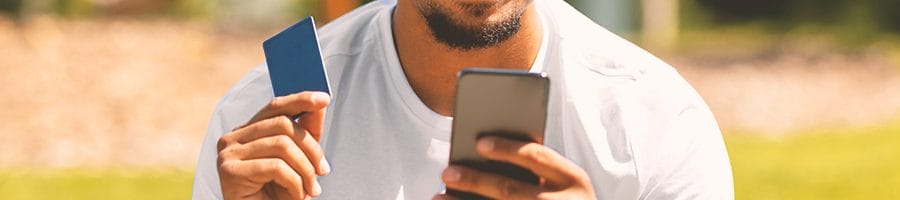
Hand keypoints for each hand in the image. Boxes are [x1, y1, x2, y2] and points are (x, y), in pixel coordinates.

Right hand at [217, 91, 330, 199]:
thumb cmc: (277, 193)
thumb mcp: (298, 160)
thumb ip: (307, 131)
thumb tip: (320, 103)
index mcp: (246, 132)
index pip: (274, 107)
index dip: (300, 100)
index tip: (324, 99)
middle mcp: (232, 138)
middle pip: (283, 125)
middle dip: (311, 148)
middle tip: (324, 171)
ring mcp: (227, 153)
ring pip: (282, 145)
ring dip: (306, 170)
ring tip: (312, 190)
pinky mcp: (229, 171)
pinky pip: (275, 167)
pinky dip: (295, 183)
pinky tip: (298, 196)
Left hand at [435, 136, 595, 199]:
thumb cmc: (564, 199)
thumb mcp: (561, 182)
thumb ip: (536, 167)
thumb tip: (483, 149)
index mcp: (572, 178)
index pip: (536, 157)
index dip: (507, 149)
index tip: (479, 143)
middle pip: (510, 190)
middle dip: (475, 180)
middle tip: (446, 172)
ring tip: (439, 196)